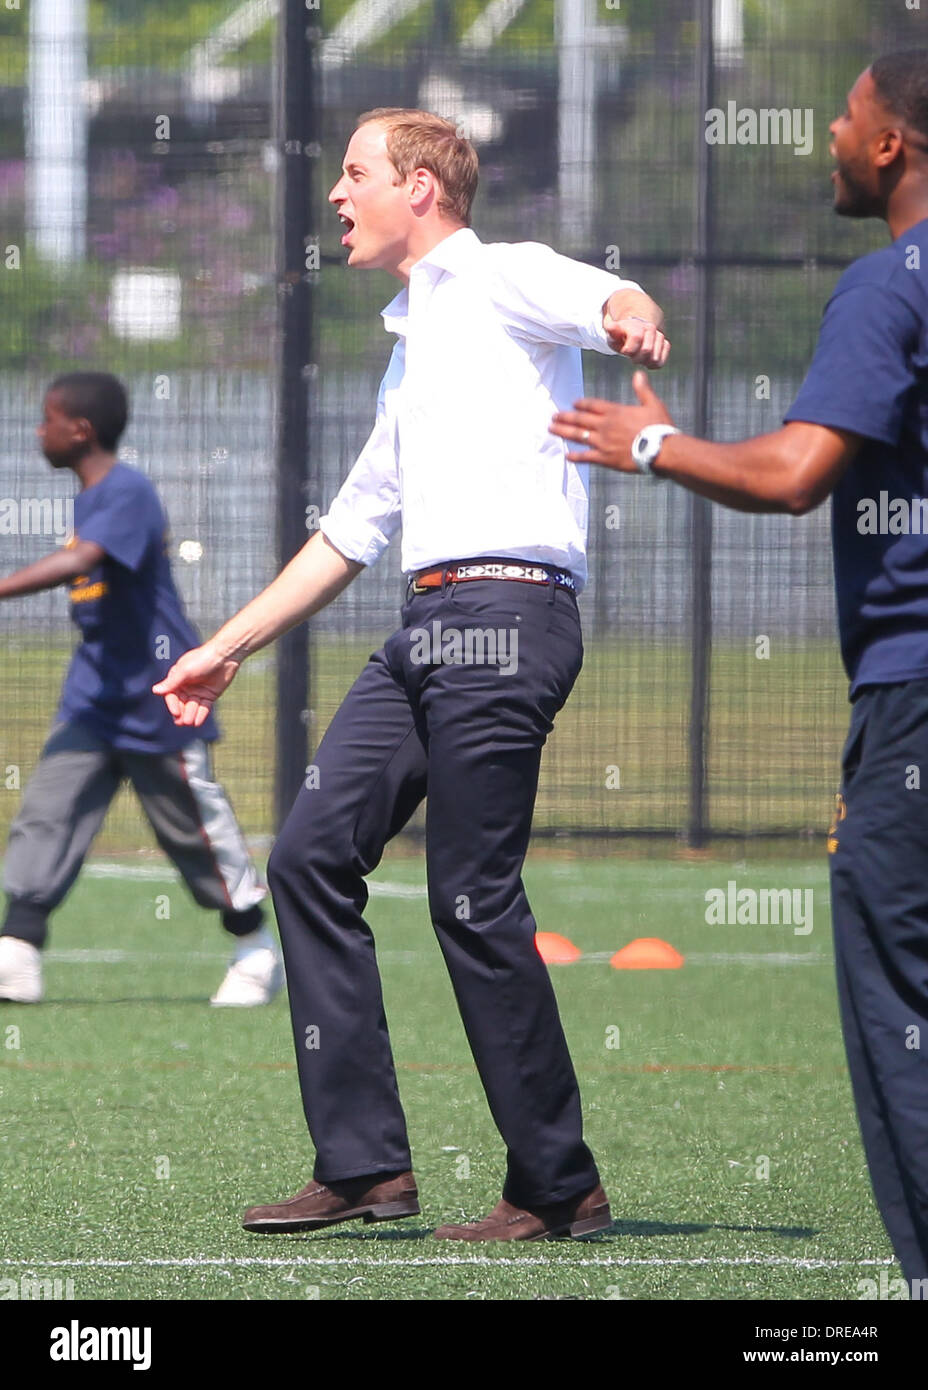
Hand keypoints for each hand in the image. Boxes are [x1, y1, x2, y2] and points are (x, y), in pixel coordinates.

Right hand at [152, 641, 240, 726]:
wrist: (225, 656)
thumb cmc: (202, 659)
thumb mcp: (185, 671)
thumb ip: (171, 683)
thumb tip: (155, 690)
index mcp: (177, 678)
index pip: (171, 695)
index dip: (173, 704)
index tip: (176, 712)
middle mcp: (186, 686)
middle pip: (181, 702)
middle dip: (181, 712)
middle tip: (181, 722)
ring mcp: (198, 691)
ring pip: (192, 706)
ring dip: (190, 714)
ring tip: (189, 723)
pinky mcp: (209, 695)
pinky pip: (204, 707)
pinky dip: (201, 715)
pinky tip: (197, 722)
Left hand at [550, 371, 675, 469]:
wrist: (660, 450)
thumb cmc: (659, 427)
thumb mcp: (653, 404)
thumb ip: (642, 389)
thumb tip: (638, 373)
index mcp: (615, 411)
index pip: (593, 405)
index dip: (582, 404)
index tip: (574, 403)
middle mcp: (605, 425)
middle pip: (580, 419)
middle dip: (565, 417)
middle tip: (553, 416)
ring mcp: (603, 442)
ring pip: (578, 436)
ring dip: (564, 432)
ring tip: (552, 429)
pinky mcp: (605, 458)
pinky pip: (586, 457)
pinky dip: (576, 456)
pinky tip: (567, 455)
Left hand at [603, 315, 670, 368]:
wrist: (635, 331)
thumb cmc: (621, 336)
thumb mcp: (613, 334)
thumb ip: (612, 331)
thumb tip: (610, 327)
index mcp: (637, 325)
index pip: (637, 338)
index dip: (629, 350)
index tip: (625, 351)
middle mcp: (650, 328)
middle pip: (646, 350)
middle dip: (636, 358)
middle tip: (631, 356)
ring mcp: (659, 336)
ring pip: (654, 358)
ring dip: (644, 362)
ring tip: (638, 356)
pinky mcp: (666, 344)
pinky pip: (660, 362)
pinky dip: (651, 365)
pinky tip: (645, 360)